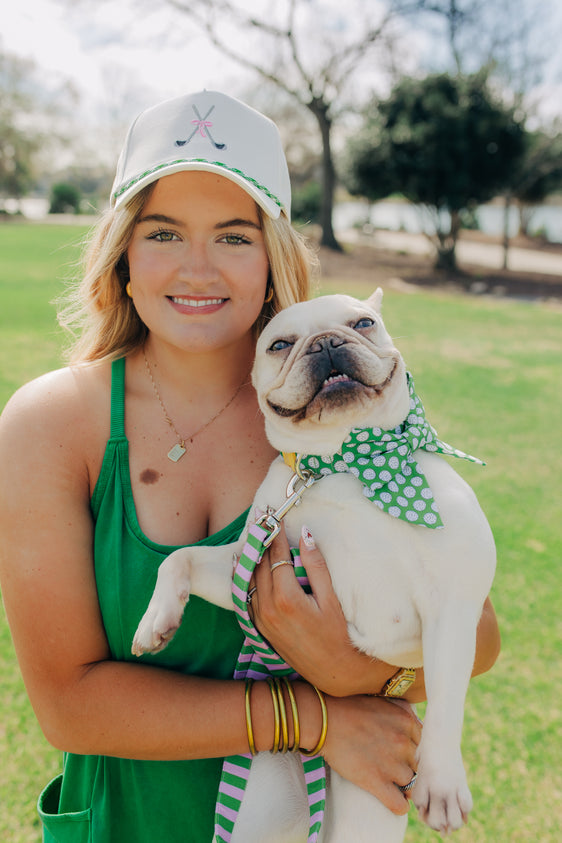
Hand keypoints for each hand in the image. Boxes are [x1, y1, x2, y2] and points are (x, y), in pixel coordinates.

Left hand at [250, 524, 395, 696]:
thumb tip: (304, 535)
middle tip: (261, 520)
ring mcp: (262, 620)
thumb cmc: (339, 634)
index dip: (275, 535)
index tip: (273, 516)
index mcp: (286, 598)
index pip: (276, 557)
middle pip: (259, 565)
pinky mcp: (261, 628)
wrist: (335, 671)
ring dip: (252, 558)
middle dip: (261, 541)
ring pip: (249, 581)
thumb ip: (316, 565)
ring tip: (254, 537)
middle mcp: (268, 608)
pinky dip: (247, 578)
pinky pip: (247, 597)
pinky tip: (248, 567)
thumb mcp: (331, 598)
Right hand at [323, 694, 421, 814]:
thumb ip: (404, 712)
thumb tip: (417, 723)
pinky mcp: (375, 781)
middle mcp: (404, 743)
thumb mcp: (384, 702)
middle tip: (400, 770)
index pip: (426, 746)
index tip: (409, 756)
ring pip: (413, 786)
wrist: (324, 718)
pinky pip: (399, 804)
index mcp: (407, 722)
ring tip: (394, 784)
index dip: (418, 753)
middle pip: (422, 766)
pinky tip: (393, 799)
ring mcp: (391, 764)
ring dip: (406, 787)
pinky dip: (398, 805)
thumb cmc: (350, 707)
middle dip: (413, 769)